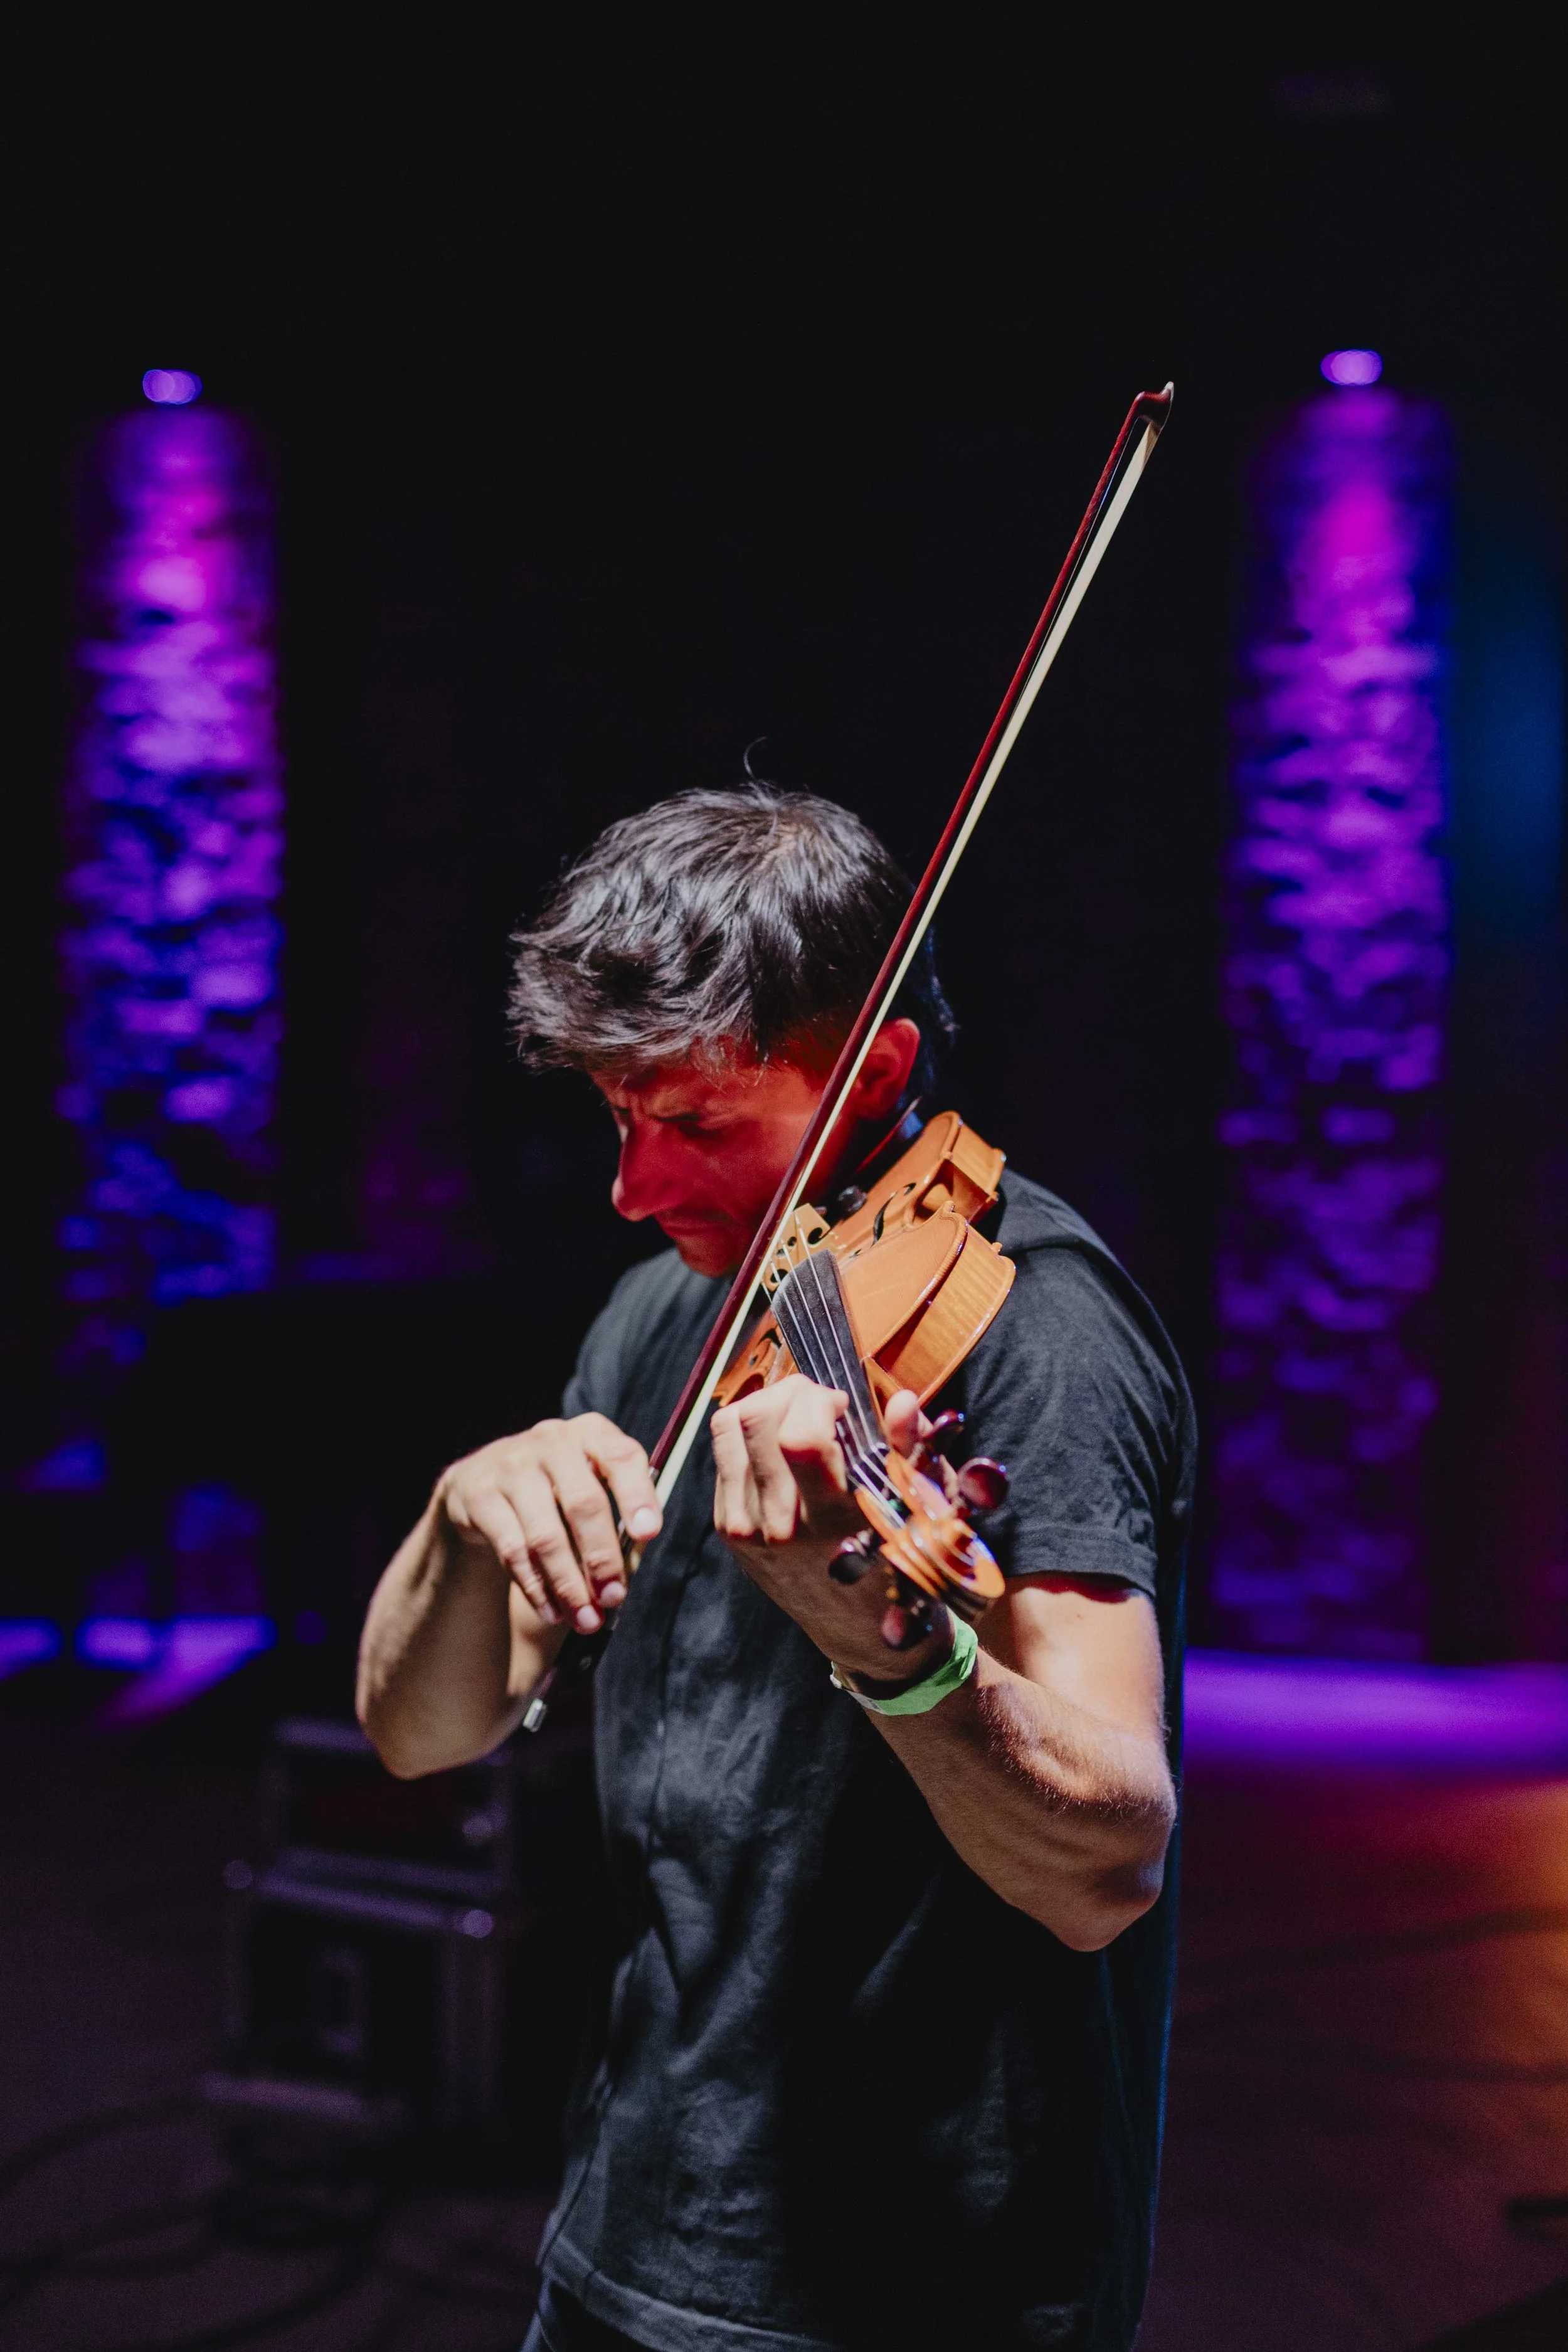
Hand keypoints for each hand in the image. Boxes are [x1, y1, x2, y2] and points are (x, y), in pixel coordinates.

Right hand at [436, 1413, 660, 1634]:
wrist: (482, 1484)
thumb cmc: (557, 1492)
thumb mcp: (590, 1489)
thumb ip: (619, 1522)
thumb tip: (630, 1572)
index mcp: (592, 1433)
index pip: (621, 1457)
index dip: (637, 1495)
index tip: (649, 1534)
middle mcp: (551, 1441)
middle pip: (583, 1503)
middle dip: (602, 1558)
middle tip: (614, 1598)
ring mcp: (511, 1465)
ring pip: (545, 1536)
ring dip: (569, 1585)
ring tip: (586, 1619)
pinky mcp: (479, 1495)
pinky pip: (513, 1550)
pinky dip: (537, 1588)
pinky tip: (553, 1611)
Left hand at [710, 1377, 948, 1682]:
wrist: (864, 1634)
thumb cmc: (900, 1566)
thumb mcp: (919, 1511)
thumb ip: (909, 1449)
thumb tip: (900, 1399)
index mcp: (830, 1525)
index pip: (800, 1439)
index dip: (819, 1401)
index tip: (844, 1405)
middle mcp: (778, 1527)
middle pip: (757, 1420)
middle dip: (793, 1392)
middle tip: (822, 1403)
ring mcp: (744, 1528)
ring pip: (730, 1427)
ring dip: (766, 1405)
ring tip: (801, 1417)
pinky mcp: (727, 1528)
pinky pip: (723, 1451)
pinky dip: (749, 1432)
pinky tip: (783, 1447)